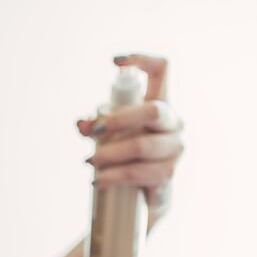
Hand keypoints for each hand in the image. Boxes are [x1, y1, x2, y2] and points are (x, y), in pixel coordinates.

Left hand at [77, 53, 183, 229]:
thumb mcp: (109, 137)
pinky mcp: (167, 177)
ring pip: (142, 146)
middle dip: (118, 121)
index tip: (114, 62)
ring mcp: (175, 151)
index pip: (162, 70)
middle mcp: (174, 124)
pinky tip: (100, 182)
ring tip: (90, 164)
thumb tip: (81, 124)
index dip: (142, 59)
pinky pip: (141, 175)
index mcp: (161, 106)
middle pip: (151, 112)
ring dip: (110, 155)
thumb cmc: (126, 157)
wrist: (143, 197)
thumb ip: (94, 126)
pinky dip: (115, 178)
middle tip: (93, 133)